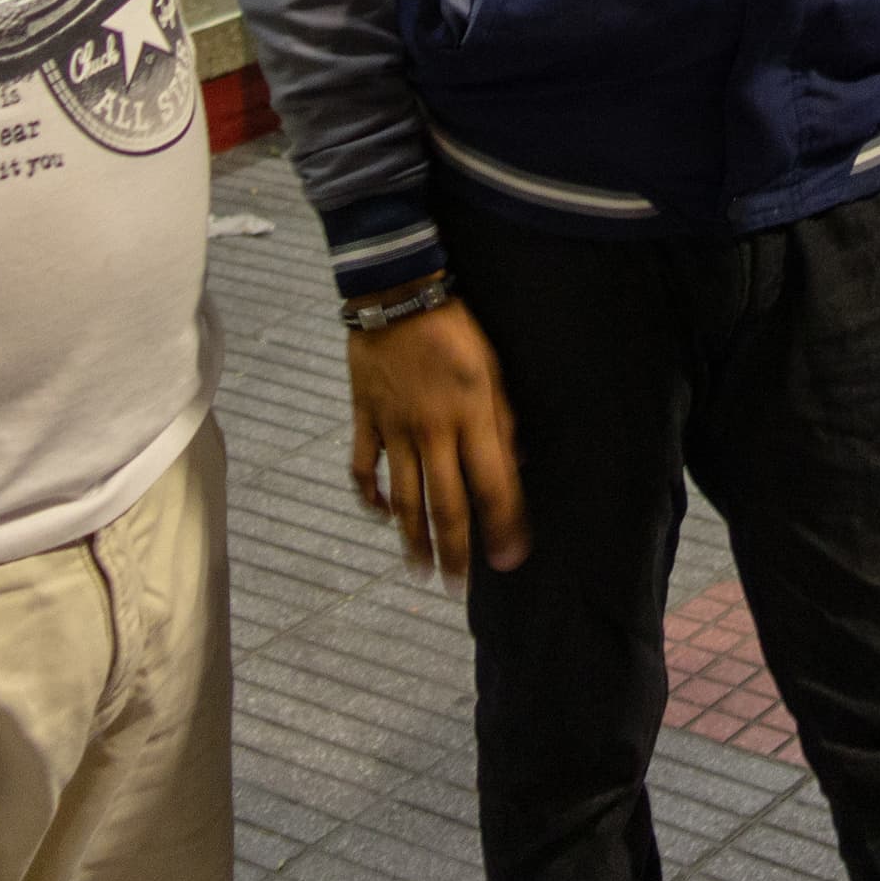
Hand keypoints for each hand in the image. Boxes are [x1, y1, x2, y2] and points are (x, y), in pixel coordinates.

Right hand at [345, 298, 526, 579]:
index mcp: (471, 415)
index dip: (504, 527)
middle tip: (459, 587)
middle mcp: (433, 429)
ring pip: (402, 497)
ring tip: (420, 569)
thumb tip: (516, 466)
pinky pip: (363, 467)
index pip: (493, 485)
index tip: (510, 559)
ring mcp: (394, 428)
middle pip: (445, 505)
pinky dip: (368, 495)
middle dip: (455, 552)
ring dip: (412, 538)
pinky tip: (378, 513)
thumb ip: (503, 422)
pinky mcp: (365, 419)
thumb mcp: (493, 370)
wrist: (397, 293)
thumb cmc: (455, 330)